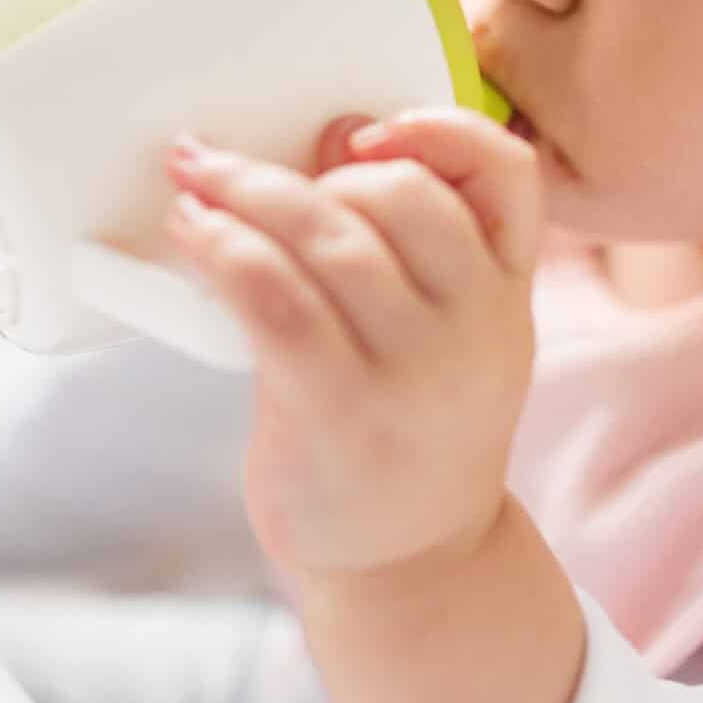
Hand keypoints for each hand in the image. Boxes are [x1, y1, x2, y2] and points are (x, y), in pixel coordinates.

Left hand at [161, 108, 543, 583]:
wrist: (413, 572)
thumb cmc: (406, 436)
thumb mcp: (449, 339)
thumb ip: (407, 249)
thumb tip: (330, 141)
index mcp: (506, 295)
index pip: (509, 176)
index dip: (441, 130)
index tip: (366, 132)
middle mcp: (474, 328)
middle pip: (402, 195)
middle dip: (306, 170)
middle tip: (232, 170)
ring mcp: (414, 375)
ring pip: (333, 239)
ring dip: (247, 195)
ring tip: (194, 187)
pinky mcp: (343, 415)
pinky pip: (277, 301)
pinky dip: (225, 250)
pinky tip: (193, 234)